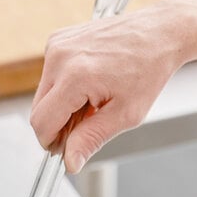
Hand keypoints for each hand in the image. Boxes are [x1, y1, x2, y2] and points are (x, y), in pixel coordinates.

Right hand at [30, 0, 196, 172]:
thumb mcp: (125, 114)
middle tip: (88, 124)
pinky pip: (49, 77)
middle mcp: (60, 57)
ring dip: (61, 107)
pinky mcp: (57, 40)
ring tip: (93, 102)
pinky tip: (88, 86)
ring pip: (42, 95)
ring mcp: (56, 46)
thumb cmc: (148, 70)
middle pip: (38, 110)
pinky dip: (64, 88)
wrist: (158, 33)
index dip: (51, 142)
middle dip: (58, 125)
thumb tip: (70, 163)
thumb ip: (91, 139)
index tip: (67, 148)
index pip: (41, 123)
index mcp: (75, 76)